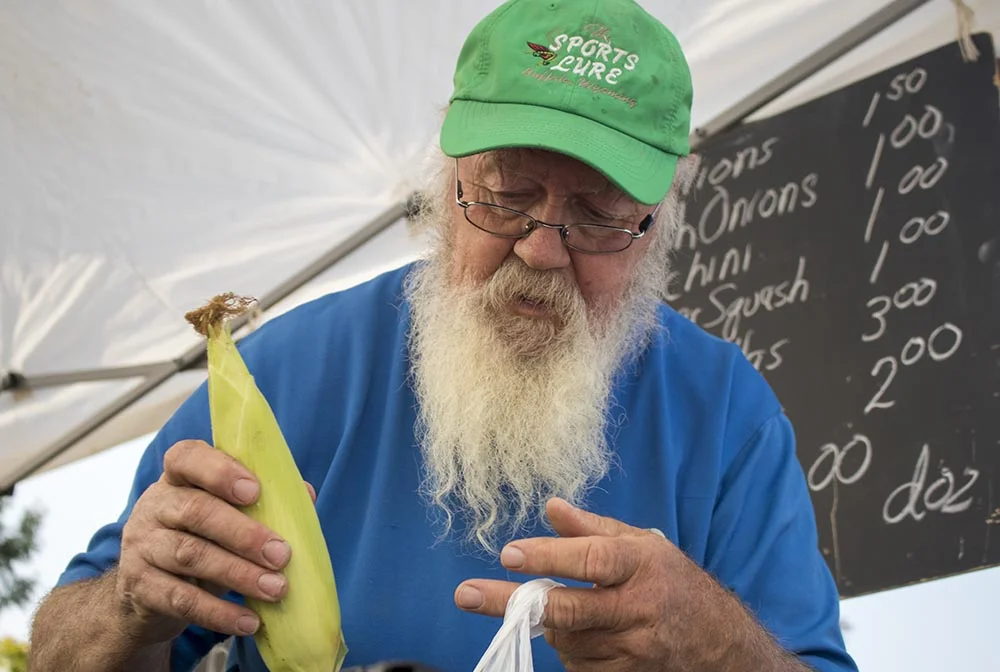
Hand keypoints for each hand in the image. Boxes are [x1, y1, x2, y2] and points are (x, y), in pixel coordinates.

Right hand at [115, 440, 316, 644]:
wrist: (148, 591)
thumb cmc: (201, 538)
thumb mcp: (225, 515)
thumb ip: (261, 501)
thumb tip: (305, 494)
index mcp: (177, 478)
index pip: (186, 457)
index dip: (219, 470)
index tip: (254, 490)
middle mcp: (154, 506)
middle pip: (195, 511)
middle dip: (244, 533)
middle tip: (282, 554)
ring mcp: (142, 546)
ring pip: (190, 556)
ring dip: (239, 574)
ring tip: (276, 588)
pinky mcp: (139, 586)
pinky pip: (181, 599)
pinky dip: (219, 612)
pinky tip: (249, 621)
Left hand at [455, 498, 761, 670]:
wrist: (721, 645)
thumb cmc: (674, 584)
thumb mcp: (642, 545)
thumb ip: (592, 528)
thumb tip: (551, 507)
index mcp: (641, 565)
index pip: (591, 560)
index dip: (549, 557)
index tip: (508, 554)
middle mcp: (637, 610)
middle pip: (568, 610)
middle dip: (511, 603)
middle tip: (465, 594)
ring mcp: (632, 651)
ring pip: (565, 639)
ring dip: (549, 623)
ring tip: (560, 606)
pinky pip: (578, 665)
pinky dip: (568, 648)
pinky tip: (584, 633)